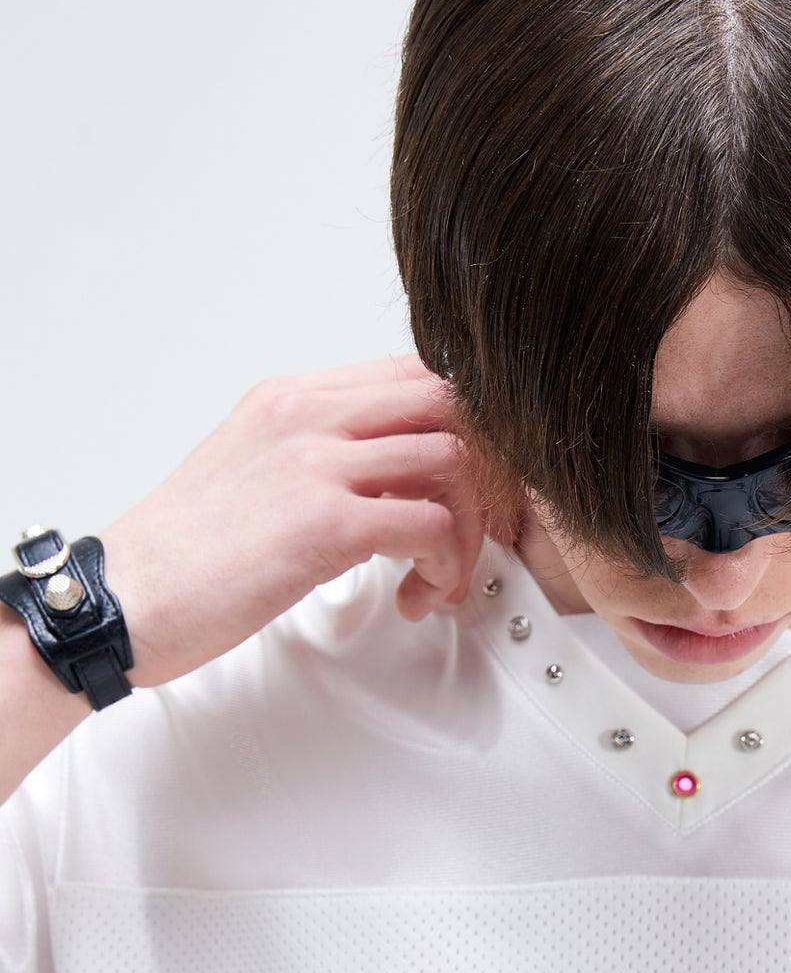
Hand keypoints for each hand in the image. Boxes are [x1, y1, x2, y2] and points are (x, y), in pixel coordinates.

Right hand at [98, 354, 500, 688]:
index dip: (459, 428)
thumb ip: (317, 456)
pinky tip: (418, 593)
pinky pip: (430, 524)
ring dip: (466, 527)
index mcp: (291, 398)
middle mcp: (307, 416)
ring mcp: (317, 464)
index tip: (459, 485)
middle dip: (481, 469)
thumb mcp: (251, 470)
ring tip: (440, 573)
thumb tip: (386, 477)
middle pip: (448, 400)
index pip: (413, 373)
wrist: (126, 599)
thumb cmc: (183, 554)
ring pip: (452, 460)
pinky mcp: (325, 523)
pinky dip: (445, 566)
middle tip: (470, 525)